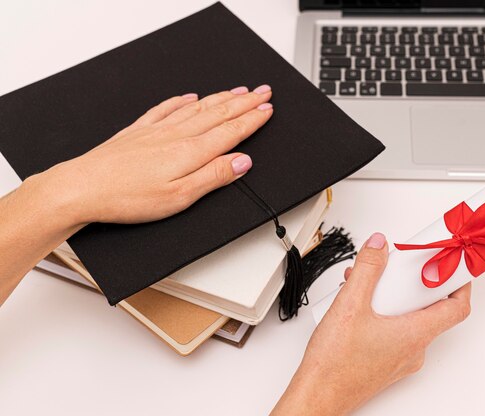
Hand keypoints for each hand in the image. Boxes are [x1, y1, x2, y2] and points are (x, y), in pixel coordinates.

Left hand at [29, 84, 273, 224]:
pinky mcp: (138, 132)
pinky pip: (165, 108)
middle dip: (244, 101)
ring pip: (196, 108)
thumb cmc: (128, 197)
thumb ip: (213, 177)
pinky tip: (188, 97)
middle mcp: (175, 135)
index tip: (267, 109)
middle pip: (218, 114)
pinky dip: (181, 101)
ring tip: (237, 90)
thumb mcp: (180, 197)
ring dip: (220, 98)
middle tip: (262, 91)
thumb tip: (241, 162)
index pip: (230, 131)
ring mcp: (156, 131)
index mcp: (190, 152)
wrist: (82, 188)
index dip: (252, 119)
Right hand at [273, 233, 471, 415]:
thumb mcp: (350, 304)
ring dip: (392, 297)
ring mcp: (401, 358)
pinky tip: (358, 306)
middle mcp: (414, 349)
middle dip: (413, 283)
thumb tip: (379, 245)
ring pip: (409, 319)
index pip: (456, 307)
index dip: (460, 282)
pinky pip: (396, 331)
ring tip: (364, 286)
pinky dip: (384, 312)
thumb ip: (368, 269)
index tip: (453, 264)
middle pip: (430, 308)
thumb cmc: (334, 365)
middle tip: (399, 268)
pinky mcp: (387, 362)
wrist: (318, 395)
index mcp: (415, 335)